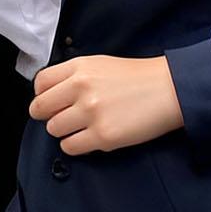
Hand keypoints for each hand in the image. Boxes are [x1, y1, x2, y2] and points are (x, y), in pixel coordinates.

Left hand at [29, 53, 185, 154]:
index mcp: (79, 67)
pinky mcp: (103, 136)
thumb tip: (52, 98)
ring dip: (65, 132)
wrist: (170, 90)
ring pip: (54, 130)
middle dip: (49, 116)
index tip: (53, 102)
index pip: (40, 84)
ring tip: (84, 127)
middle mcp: (80, 88)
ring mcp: (91, 113)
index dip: (43, 95)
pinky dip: (77, 145)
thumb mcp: (100, 64)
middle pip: (40, 109)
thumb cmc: (138, 78)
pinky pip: (70, 147)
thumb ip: (73, 77)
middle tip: (66, 118)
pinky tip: (92, 137)